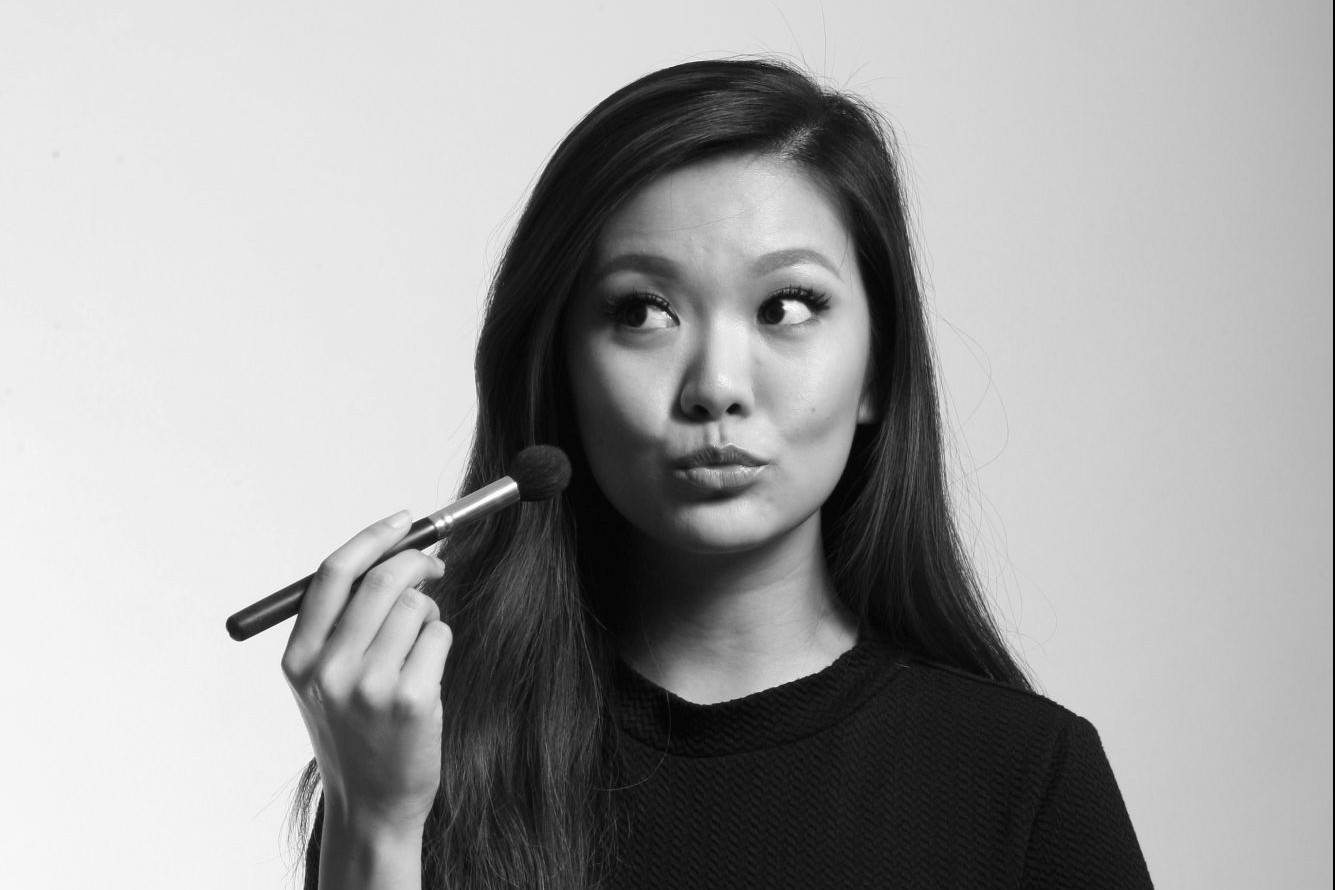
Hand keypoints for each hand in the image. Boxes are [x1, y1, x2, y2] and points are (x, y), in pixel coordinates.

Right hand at [281, 510, 450, 833]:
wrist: (371, 803)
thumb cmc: (355, 731)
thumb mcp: (323, 679)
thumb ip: (343, 621)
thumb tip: (395, 552)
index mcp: (299, 657)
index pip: (335, 574)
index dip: (374, 537)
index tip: (404, 520)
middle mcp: (329, 669)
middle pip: (383, 580)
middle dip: (418, 561)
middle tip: (436, 564)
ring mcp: (370, 685)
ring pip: (418, 607)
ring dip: (429, 614)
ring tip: (419, 645)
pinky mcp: (411, 700)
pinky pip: (440, 636)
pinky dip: (441, 642)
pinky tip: (427, 673)